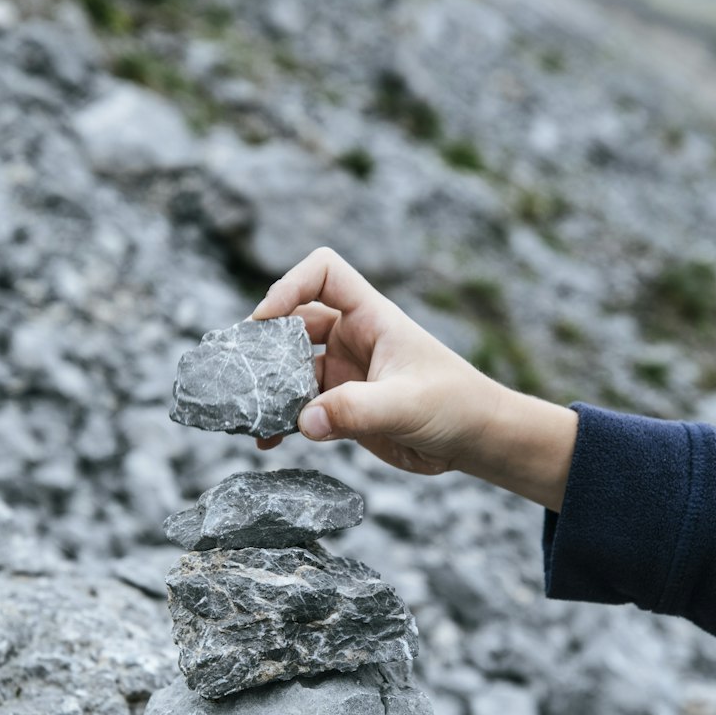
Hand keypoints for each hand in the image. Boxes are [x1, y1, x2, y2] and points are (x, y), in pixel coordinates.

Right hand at [251, 248, 577, 509]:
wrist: (476, 441)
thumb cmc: (456, 405)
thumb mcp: (407, 404)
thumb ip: (356, 410)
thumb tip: (303, 421)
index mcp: (371, 317)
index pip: (324, 273)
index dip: (291, 285)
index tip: (267, 320)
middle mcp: (353, 339)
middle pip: (294, 323)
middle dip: (265, 344)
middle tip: (238, 371)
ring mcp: (345, 373)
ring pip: (291, 371)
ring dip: (268, 389)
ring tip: (245, 412)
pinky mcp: (343, 408)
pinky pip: (301, 409)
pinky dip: (281, 421)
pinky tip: (267, 440)